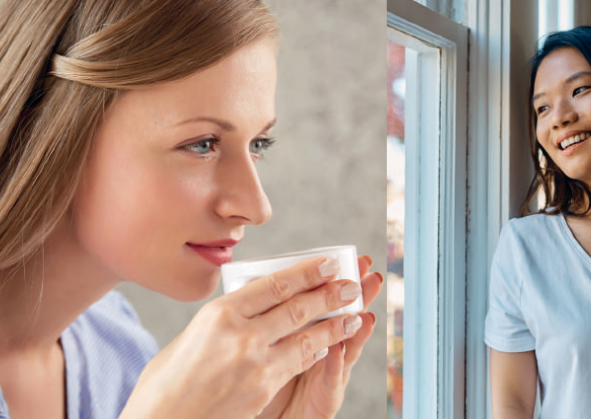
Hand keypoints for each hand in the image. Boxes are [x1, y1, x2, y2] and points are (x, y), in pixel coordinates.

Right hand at [120, 257, 363, 418]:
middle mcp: (239, 335)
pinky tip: (328, 345)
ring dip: (334, 325)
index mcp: (219, 313)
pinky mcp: (262, 389)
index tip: (328, 263)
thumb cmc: (167, 380)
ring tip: (354, 314)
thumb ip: (225, 319)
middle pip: (297, 307)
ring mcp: (254, 364)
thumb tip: (254, 305)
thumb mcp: (192, 335)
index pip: (274, 285)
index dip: (307, 272)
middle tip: (353, 284)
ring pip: (306, 338)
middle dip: (330, 294)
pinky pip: (297, 363)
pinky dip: (315, 352)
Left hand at [258, 255, 382, 418]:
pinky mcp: (326, 400)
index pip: (327, 305)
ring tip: (366, 310)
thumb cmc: (260, 388)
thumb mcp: (266, 350)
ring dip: (358, 329)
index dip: (337, 283)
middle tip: (371, 276)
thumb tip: (273, 290)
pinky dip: (335, 364)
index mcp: (309, 337)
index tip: (348, 260)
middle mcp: (326, 354)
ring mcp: (329, 377)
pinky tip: (337, 348)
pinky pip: (331, 380)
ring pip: (347, 349)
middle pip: (344, 320)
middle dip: (357, 297)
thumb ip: (275, 326)